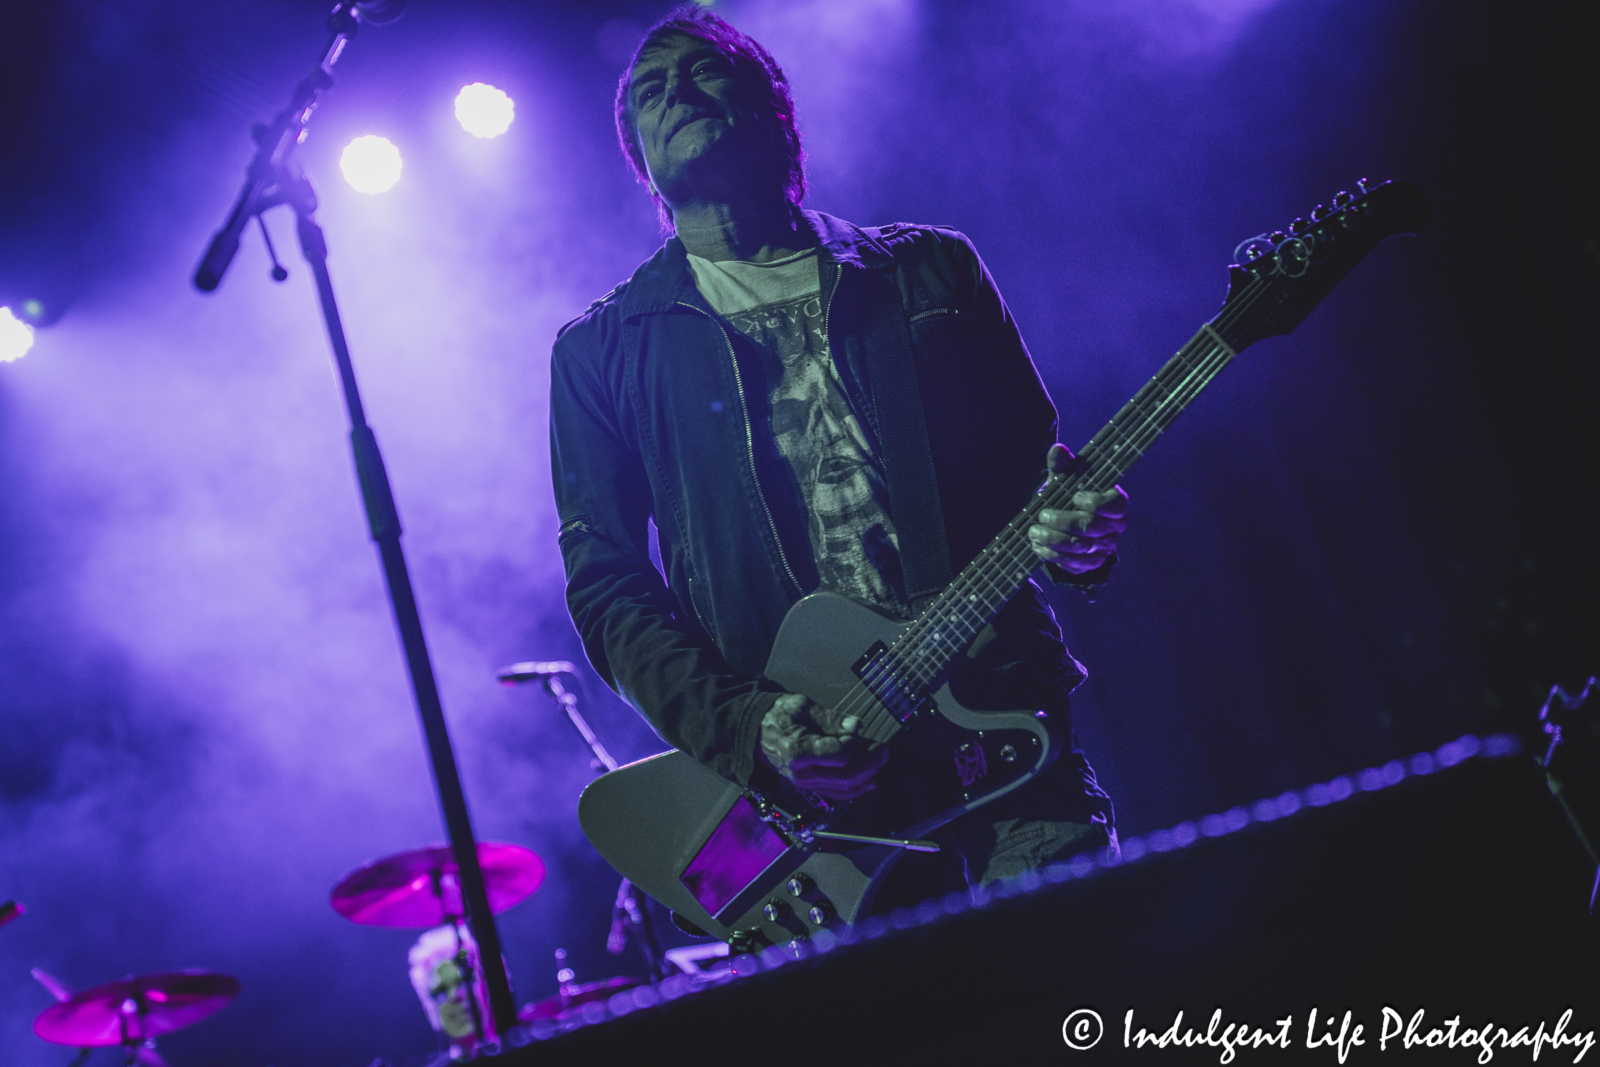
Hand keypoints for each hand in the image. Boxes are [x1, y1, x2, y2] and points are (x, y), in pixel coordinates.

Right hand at [759, 694, 888, 801]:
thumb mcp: (802, 706)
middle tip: (884, 748)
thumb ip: (830, 718)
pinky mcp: (812, 787)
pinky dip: (857, 789)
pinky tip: (871, 779)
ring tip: (881, 758)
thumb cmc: (779, 716)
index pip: (837, 755)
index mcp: (797, 751)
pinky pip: (838, 794)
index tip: (858, 730)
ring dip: (868, 776)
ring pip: (844, 789)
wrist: (758, 735)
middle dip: (870, 763)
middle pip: (845, 777)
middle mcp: (803, 774)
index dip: (854, 744)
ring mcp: (807, 784)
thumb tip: (856, 726)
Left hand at [1027, 443, 1127, 572]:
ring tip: (1034, 532)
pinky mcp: (1090, 563)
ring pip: (1080, 548)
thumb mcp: (1067, 481)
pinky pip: (1074, 564)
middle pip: (1091, 527)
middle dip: (1063, 521)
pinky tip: (1038, 546)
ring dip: (1053, 540)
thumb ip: (1063, 466)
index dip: (1095, 502)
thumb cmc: (1071, 496)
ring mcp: (1103, 548)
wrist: (1069, 524)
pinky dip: (1053, 555)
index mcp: (1116, 504)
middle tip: (1042, 515)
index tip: (1075, 496)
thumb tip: (1057, 449)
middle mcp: (1114, 528)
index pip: (1115, 505)